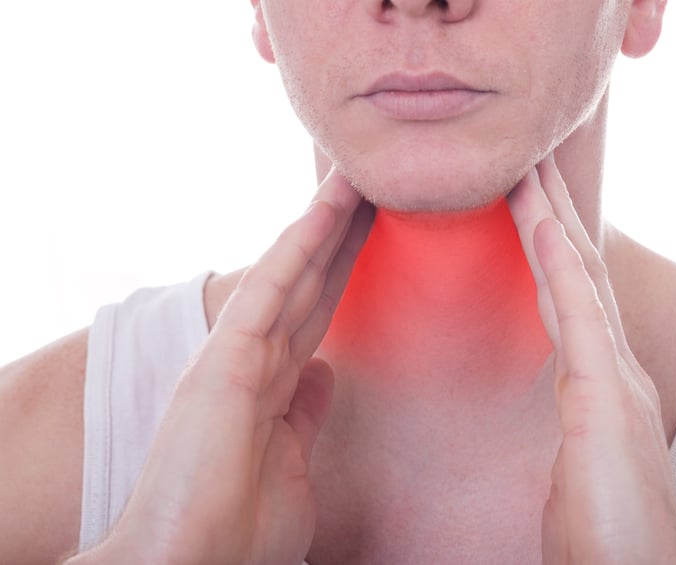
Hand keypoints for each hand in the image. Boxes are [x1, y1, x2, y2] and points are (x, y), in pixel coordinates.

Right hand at [70, 170, 372, 564]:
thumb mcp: (294, 462)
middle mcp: (257, 360)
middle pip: (311, 282)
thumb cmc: (241, 532)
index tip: (374, 235)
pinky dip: (298, 245)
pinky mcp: (226, 359)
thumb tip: (325, 371)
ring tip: (357, 176)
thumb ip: (307, 411)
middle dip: (343, 234)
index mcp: (275, 385)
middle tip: (374, 186)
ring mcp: (239, 355)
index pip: (319, 311)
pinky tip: (326, 206)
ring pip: (292, 272)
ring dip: (325, 222)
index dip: (346, 270)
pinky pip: (270, 289)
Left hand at [508, 156, 675, 563]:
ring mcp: (616, 378)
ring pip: (579, 276)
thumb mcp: (575, 464)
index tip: (520, 202)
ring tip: (526, 166)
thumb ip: (569, 424)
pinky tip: (537, 220)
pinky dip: (559, 262)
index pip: (567, 297)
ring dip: (551, 217)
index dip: (546, 246)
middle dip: (551, 213)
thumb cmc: (607, 535)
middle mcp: (613, 368)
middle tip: (525, 159)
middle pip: (577, 271)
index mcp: (599, 383)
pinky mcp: (609, 399)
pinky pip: (579, 313)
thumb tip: (553, 407)